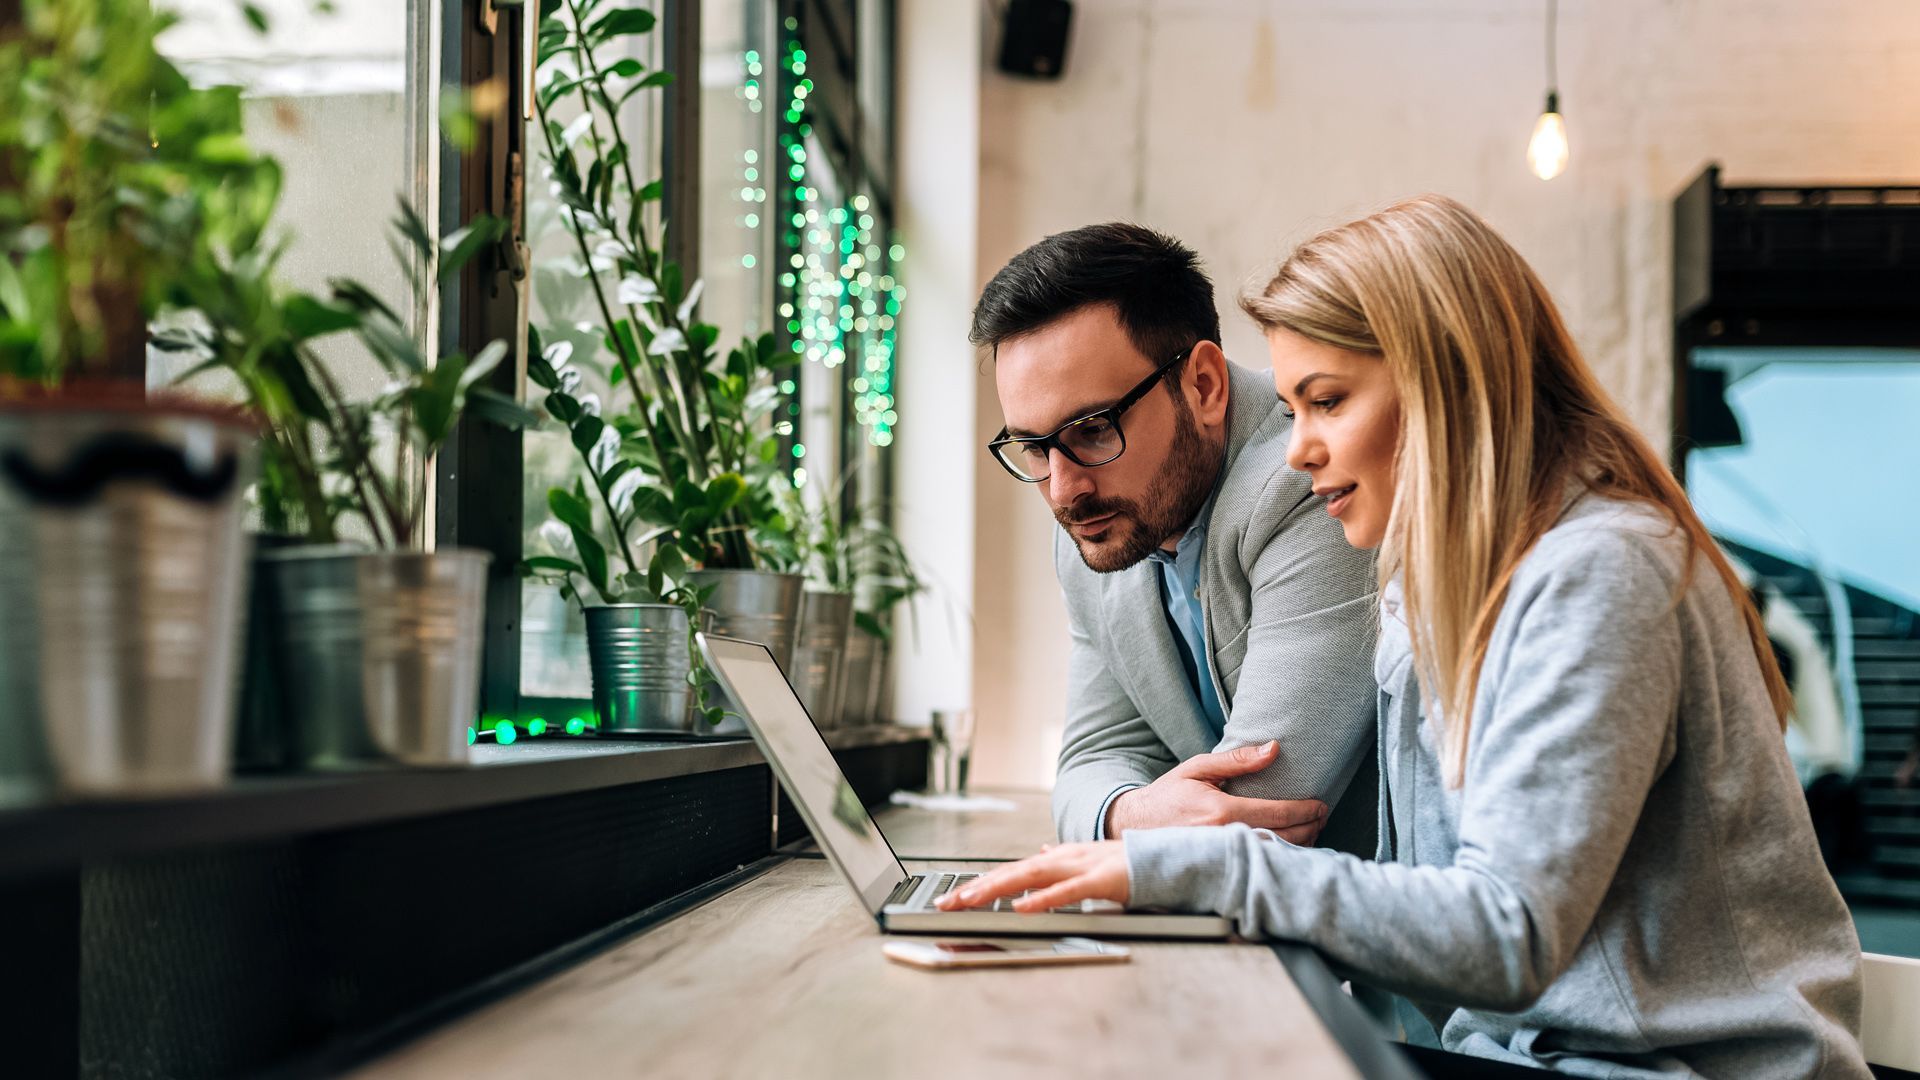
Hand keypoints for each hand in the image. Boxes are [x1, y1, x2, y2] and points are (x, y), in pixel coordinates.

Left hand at [934, 841, 1129, 912]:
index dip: (981, 883)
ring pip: (1031, 876)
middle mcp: (1062, 858)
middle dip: (977, 887)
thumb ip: (1059, 862)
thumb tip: (1038, 853)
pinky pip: (1067, 891)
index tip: (953, 897)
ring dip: (998, 888)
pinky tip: (1022, 907)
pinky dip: (1043, 899)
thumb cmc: (1124, 865)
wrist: (1163, 859)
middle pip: (1012, 872)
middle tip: (947, 902)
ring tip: (971, 900)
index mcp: (1057, 858)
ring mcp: (1080, 867)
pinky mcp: (1100, 880)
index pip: (1011, 871)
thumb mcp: (1084, 862)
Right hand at [1106, 741, 1328, 843]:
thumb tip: (1273, 748)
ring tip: (1311, 830)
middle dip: (1310, 827)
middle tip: (1321, 816)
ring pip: (1274, 856)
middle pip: (1284, 838)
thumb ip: (1237, 760)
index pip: (1278, 813)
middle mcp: (1225, 838)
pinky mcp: (1221, 868)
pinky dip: (1279, 858)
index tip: (1321, 804)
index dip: (1306, 810)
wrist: (1135, 826)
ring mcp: (1223, 857)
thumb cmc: (1167, 795)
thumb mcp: (1198, 768)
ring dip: (1300, 845)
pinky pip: (1258, 865)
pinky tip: (1289, 848)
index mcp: (1222, 811)